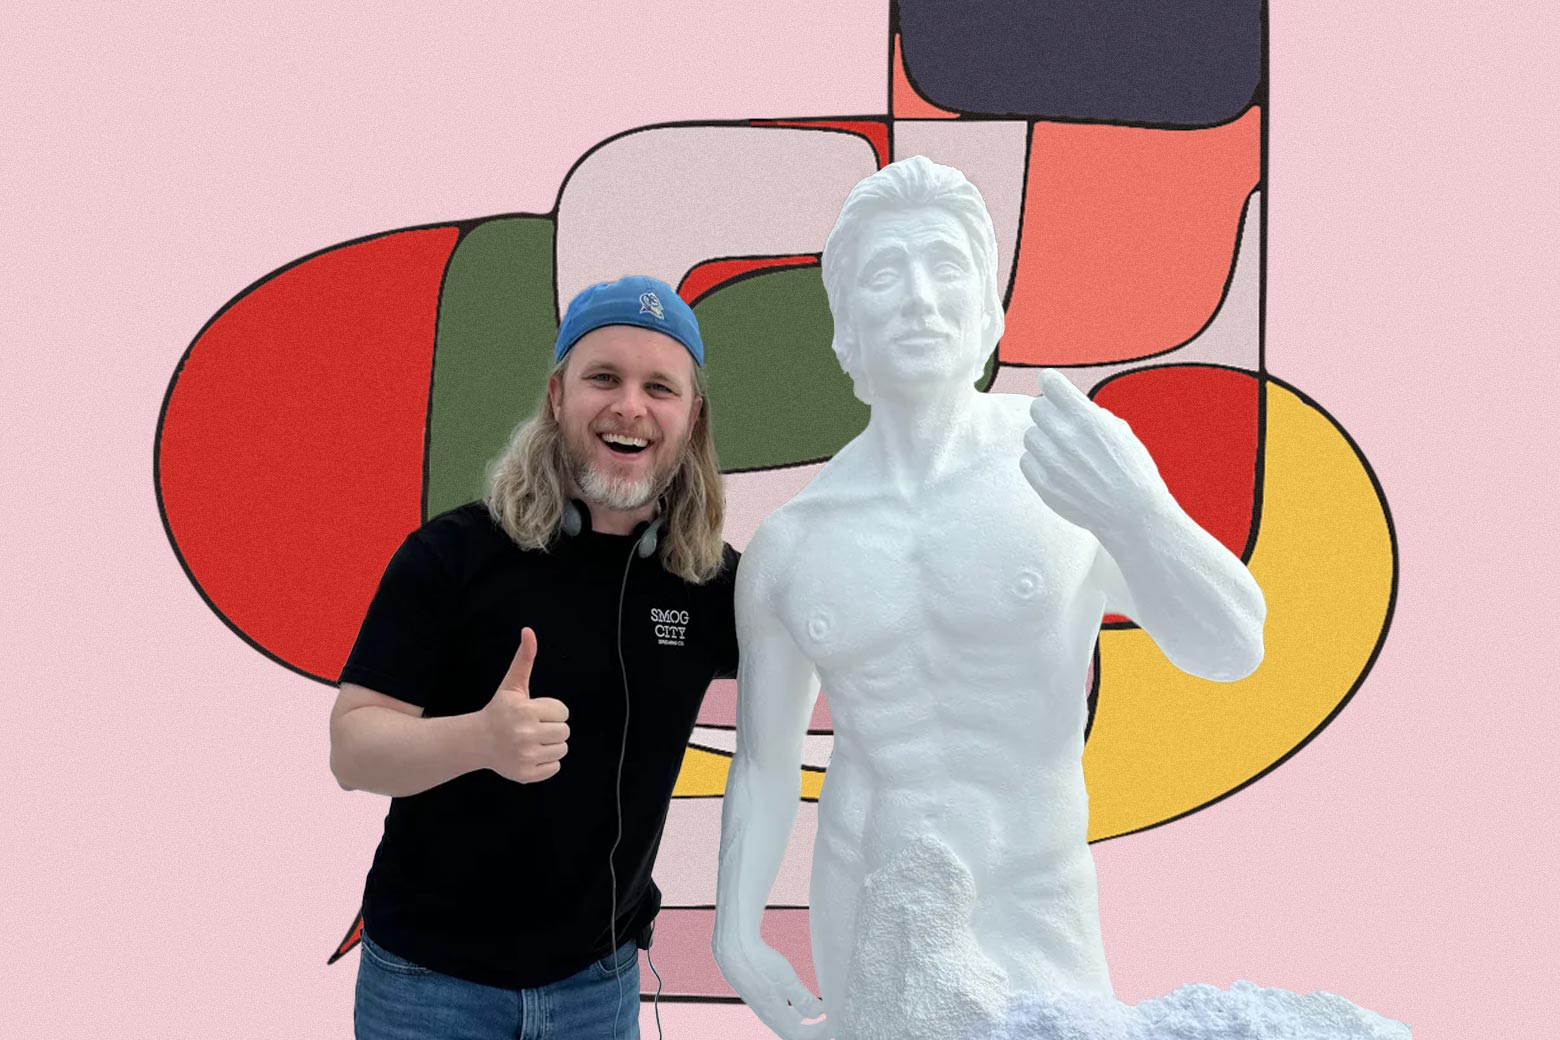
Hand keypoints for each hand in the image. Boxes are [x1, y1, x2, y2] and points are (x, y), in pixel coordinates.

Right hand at [478, 627, 569, 783]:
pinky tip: (530, 754)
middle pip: (564, 731)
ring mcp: (525, 756)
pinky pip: (555, 768)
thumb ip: (524, 658)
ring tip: (532, 740)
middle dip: (552, 727)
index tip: (535, 712)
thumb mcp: (512, 685)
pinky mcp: (526, 774)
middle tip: (533, 727)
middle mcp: (525, 734)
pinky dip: (546, 763)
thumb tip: (529, 631)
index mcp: (525, 711)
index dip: (551, 711)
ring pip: (562, 749)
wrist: (477, 741)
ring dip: (551, 745)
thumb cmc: (499, 711)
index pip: (563, 711)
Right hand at [714, 934, 830, 1038]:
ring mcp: (760, 1004)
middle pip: (792, 1031)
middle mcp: (766, 1014)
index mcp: (774, 1016)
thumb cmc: (761, 964)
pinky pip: (777, 1009)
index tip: (833, 1024)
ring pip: (784, 1020)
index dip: (818, 1033)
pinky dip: (791, 1010)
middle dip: (811, 1030)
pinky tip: (795, 998)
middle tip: (828, 1022)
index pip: (800, 1036)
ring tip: (816, 1014)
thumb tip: (819, 1014)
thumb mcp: (788, 981)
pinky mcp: (757, 993)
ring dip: (801, 1020)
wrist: (733, 949)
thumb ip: (803, 1000)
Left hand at [1020, 368, 1170, 538]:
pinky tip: (1058, 470)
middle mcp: (1065, 436)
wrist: (1133, 516)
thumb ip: (1093, 415)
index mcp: (1086, 418)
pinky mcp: (1043, 484)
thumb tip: (1074, 408)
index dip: (1051, 384)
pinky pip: (1026, 461)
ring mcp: (1051, 462)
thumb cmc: (1133, 472)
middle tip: (1064, 429)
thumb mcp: (1121, 433)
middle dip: (1050, 414)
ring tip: (1064, 454)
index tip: (1053, 388)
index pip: (1050, 382)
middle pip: (1036, 408)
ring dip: (1044, 440)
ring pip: (1030, 435)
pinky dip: (1038, 463)